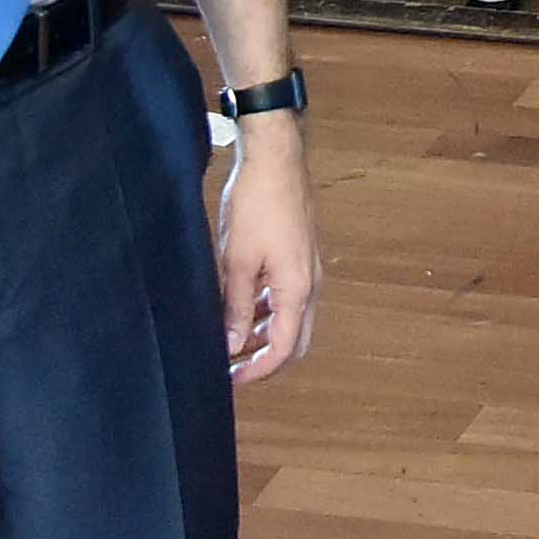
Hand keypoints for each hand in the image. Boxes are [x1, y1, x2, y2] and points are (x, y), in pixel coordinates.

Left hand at [217, 133, 320, 386]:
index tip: (232, 380)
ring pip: (289, 317)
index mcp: (296, 289)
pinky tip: (240, 302)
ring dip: (264, 332)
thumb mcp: (237, 261)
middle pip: (293, 339)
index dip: (258, 371)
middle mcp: (309, 283)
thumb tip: (232, 345)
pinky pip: (286, 294)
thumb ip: (235, 307)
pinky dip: (266, 308)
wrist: (275, 158)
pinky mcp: (298, 253)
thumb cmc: (258, 203)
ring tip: (230, 335)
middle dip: (265, 358)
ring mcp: (307, 267)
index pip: (283, 349)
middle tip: (233, 366)